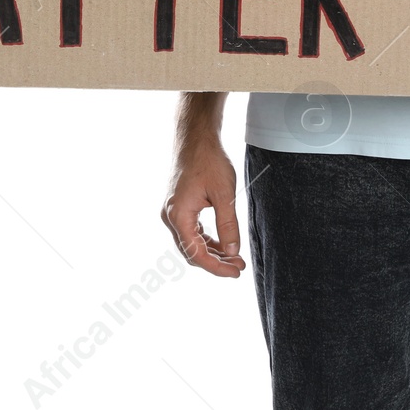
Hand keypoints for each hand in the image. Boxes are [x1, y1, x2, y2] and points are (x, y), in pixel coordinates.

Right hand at [161, 133, 245, 277]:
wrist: (196, 138)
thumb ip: (228, 226)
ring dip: (212, 251)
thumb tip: (231, 252)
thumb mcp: (224, 194)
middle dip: (215, 261)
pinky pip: (191, 231)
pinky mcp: (179, 206)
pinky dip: (206, 239)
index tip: (235, 272)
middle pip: (191, 251)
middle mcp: (171, 216)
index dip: (217, 267)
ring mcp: (173, 211)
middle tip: (239, 265)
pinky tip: (222, 243)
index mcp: (179, 215)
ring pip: (191, 242)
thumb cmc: (209, 161)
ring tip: (234, 257)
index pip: (196, 253)